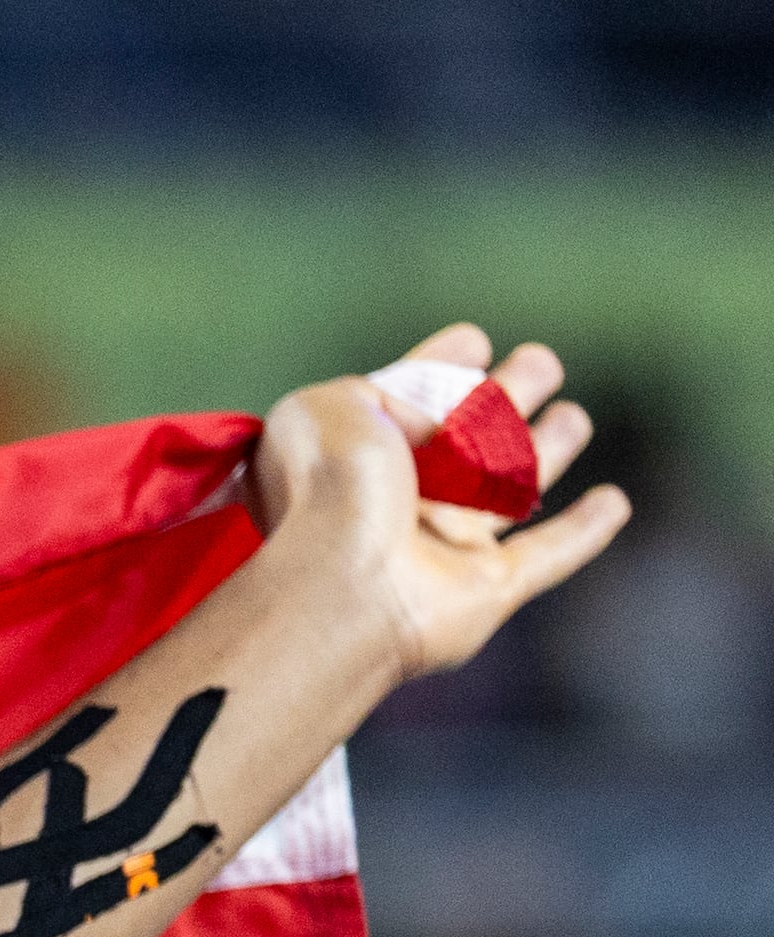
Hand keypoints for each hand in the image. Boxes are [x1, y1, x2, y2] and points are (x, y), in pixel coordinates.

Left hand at [249, 325, 629, 686]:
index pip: (410, 398)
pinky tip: (613, 503)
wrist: (343, 578)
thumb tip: (440, 412)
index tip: (473, 342)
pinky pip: (548, 557)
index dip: (441, 367)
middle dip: (508, 396)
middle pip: (471, 439)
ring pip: (511, 491)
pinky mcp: (487, 589)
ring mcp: (445, 547)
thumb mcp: (331, 406)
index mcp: (362, 455)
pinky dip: (583, 532)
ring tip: (574, 418)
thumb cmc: (330, 491)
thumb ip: (384, 389)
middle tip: (542, 362)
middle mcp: (404, 500)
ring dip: (547, 451)